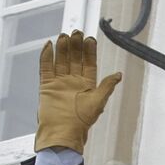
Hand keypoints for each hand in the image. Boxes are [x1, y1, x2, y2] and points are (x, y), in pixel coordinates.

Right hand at [35, 30, 121, 151]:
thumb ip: (107, 86)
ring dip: (62, 48)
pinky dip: (46, 56)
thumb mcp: (98, 101)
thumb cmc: (82, 120)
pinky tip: (48, 45)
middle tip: (76, 32)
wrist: (63, 132)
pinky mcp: (46, 85)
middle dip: (76, 46)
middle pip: (74, 59)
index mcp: (87, 85)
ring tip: (64, 35)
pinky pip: (45, 68)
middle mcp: (73, 81)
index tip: (90, 39)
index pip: (88, 63)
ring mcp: (59, 82)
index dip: (89, 51)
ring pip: (61, 61)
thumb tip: (119, 74)